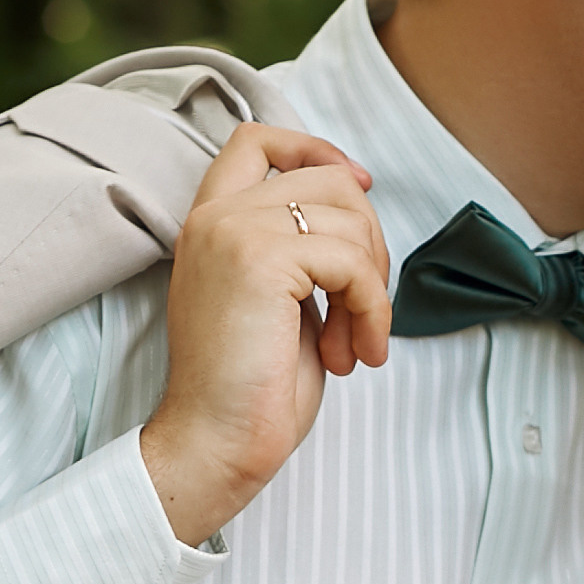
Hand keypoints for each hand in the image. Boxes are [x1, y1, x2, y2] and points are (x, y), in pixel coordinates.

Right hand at [138, 122, 390, 545]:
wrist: (215, 445)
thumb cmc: (252, 391)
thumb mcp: (282, 300)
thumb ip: (303, 248)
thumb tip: (361, 204)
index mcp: (211, 223)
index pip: (258, 139)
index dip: (317, 150)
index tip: (360, 189)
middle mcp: (215, 217)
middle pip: (328, 178)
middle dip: (369, 243)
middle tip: (363, 311)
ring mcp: (233, 232)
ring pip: (350, 216)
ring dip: (372, 287)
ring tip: (354, 344)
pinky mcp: (259, 259)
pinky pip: (352, 261)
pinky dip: (372, 310)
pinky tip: (356, 355)